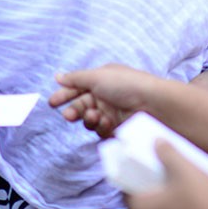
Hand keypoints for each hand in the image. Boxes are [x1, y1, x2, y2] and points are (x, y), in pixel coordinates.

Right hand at [48, 63, 163, 138]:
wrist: (154, 105)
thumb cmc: (128, 85)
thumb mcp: (98, 76)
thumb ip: (76, 79)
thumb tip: (58, 76)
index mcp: (102, 81)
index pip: (78, 88)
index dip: (64, 94)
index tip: (52, 103)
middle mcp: (107, 97)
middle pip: (81, 106)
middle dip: (74, 111)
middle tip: (68, 116)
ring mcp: (113, 114)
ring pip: (90, 121)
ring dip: (88, 119)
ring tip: (94, 116)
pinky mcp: (119, 129)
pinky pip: (101, 132)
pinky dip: (101, 128)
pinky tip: (106, 123)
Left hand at [125, 140, 207, 208]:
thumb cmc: (202, 204)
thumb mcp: (184, 170)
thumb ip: (166, 153)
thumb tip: (156, 142)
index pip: (128, 186)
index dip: (138, 171)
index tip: (151, 160)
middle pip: (145, 200)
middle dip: (156, 184)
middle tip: (172, 169)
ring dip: (169, 200)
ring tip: (187, 184)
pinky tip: (196, 204)